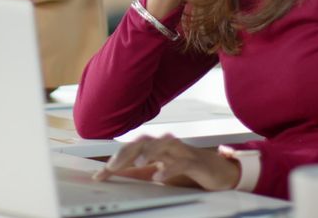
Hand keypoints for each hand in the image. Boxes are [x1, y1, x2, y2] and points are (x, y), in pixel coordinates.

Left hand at [92, 134, 239, 191]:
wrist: (218, 171)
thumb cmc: (187, 168)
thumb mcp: (158, 171)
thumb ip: (139, 173)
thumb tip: (115, 177)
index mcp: (156, 148)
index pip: (131, 149)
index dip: (114, 159)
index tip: (99, 175)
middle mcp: (166, 146)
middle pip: (143, 141)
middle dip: (126, 152)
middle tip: (112, 166)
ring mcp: (181, 151)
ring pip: (163, 144)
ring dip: (149, 152)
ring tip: (138, 163)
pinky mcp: (195, 161)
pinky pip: (181, 162)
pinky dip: (169, 169)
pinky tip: (159, 177)